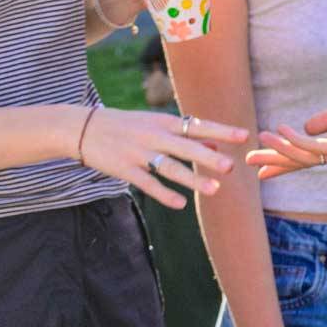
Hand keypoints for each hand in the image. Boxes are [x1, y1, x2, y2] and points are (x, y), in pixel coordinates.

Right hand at [77, 105, 245, 208]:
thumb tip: (215, 142)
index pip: (197, 125)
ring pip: (168, 167)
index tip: (244, 135)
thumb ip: (185, 134)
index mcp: (163, 122)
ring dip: (192, 180)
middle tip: (231, 167)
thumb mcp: (155, 124)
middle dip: (208, 157)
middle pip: (185, 147)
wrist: (81, 128)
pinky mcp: (124, 169)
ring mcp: (138, 153)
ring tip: (215, 190)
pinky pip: (147, 183)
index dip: (221, 131)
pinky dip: (164, 194)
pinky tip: (181, 204)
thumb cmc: (126, 125)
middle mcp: (153, 136)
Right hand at [247, 81, 326, 176]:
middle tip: (249, 162)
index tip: (260, 169)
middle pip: (301, 161)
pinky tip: (281, 131)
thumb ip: (326, 120)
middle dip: (275, 161)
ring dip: (281, 149)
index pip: (304, 157)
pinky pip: (317, 146)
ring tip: (261, 140)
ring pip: (306, 156)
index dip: (282, 162)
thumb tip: (306, 128)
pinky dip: (297, 140)